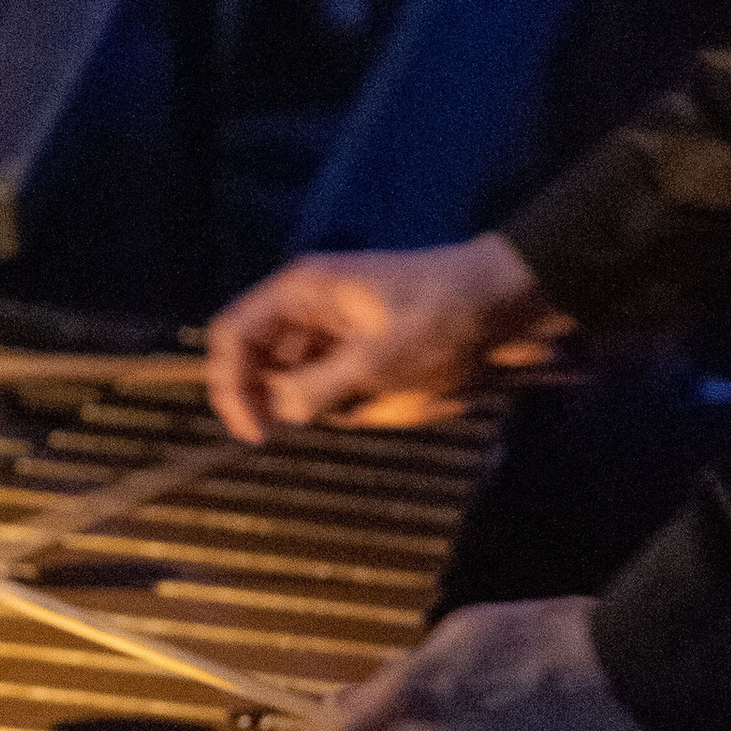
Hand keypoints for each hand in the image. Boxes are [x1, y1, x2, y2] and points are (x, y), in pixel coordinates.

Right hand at [206, 236, 568, 442]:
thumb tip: (278, 415)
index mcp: (299, 292)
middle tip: (288, 438)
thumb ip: (318, 388)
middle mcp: (305, 306)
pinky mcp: (355, 344)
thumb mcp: (376, 359)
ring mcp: (330, 325)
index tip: (255, 433)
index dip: (230, 385)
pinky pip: (323, 378)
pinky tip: (361, 408)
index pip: (232, 335)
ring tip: (341, 414)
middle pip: (254, 358)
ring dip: (302, 403)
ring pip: (288, 374)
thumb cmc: (438, 317)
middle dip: (266, 399)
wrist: (500, 299)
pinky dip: (331, 400)